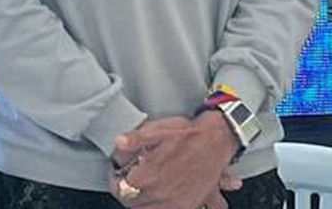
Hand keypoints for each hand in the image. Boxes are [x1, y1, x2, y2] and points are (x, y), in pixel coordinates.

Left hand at [108, 112, 240, 208]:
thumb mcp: (156, 129)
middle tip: (127, 180)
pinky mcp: (189, 205)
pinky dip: (161, 205)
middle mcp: (161, 194)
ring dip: (142, 201)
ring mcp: (175, 203)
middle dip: (126, 192)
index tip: (116, 173)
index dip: (114, 180)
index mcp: (148, 176)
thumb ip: (134, 139)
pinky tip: (159, 197)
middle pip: (132, 203)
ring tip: (142, 189)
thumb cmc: (188, 134)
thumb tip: (118, 142)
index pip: (119, 189)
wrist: (217, 140)